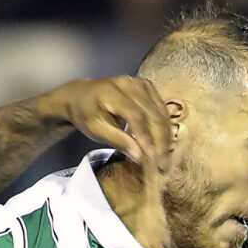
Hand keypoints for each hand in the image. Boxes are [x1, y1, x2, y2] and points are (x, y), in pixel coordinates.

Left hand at [51, 76, 170, 167]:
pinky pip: (160, 108)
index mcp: (111, 91)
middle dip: (159, 140)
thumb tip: (139, 157)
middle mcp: (129, 83)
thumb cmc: (86, 114)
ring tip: (166, 157)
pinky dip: (164, 126)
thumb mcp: (96, 130)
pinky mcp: (147, 87)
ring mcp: (140, 83)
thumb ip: (117, 141)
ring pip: (160, 111)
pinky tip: (165, 142)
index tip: (151, 157)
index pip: (135, 115)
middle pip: (151, 113)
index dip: (145, 137)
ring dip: (166, 135)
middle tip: (163, 164)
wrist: (81, 95)